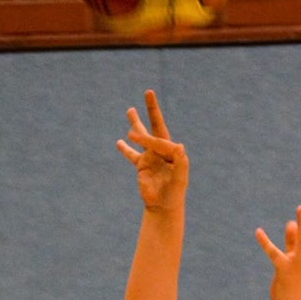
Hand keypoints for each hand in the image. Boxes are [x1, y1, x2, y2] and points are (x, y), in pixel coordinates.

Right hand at [116, 89, 188, 210]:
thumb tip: (180, 146)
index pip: (160, 139)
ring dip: (136, 124)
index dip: (150, 141)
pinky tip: (119, 141)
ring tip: (130, 110)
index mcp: (171, 151)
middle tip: (149, 92)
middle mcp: (161, 150)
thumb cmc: (174, 194)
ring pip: (142, 136)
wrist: (164, 206)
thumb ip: (181, 163)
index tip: (138, 138)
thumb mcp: (180, 180)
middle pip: (156, 126)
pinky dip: (125, 149)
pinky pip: (132, 155)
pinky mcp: (142, 165)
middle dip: (152, 110)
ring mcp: (151, 156)